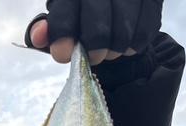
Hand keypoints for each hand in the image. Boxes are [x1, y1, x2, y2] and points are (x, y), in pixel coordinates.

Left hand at [25, 0, 162, 65]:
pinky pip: (146, 28)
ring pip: (124, 30)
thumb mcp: (61, 13)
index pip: (66, 15)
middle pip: (97, 26)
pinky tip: (127, 45)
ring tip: (111, 51)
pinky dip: (135, 44)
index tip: (63, 54)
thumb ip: (47, 28)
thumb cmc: (81, 9)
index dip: (63, 37)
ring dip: (115, 49)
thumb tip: (38, 37)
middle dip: (94, 49)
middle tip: (95, 57)